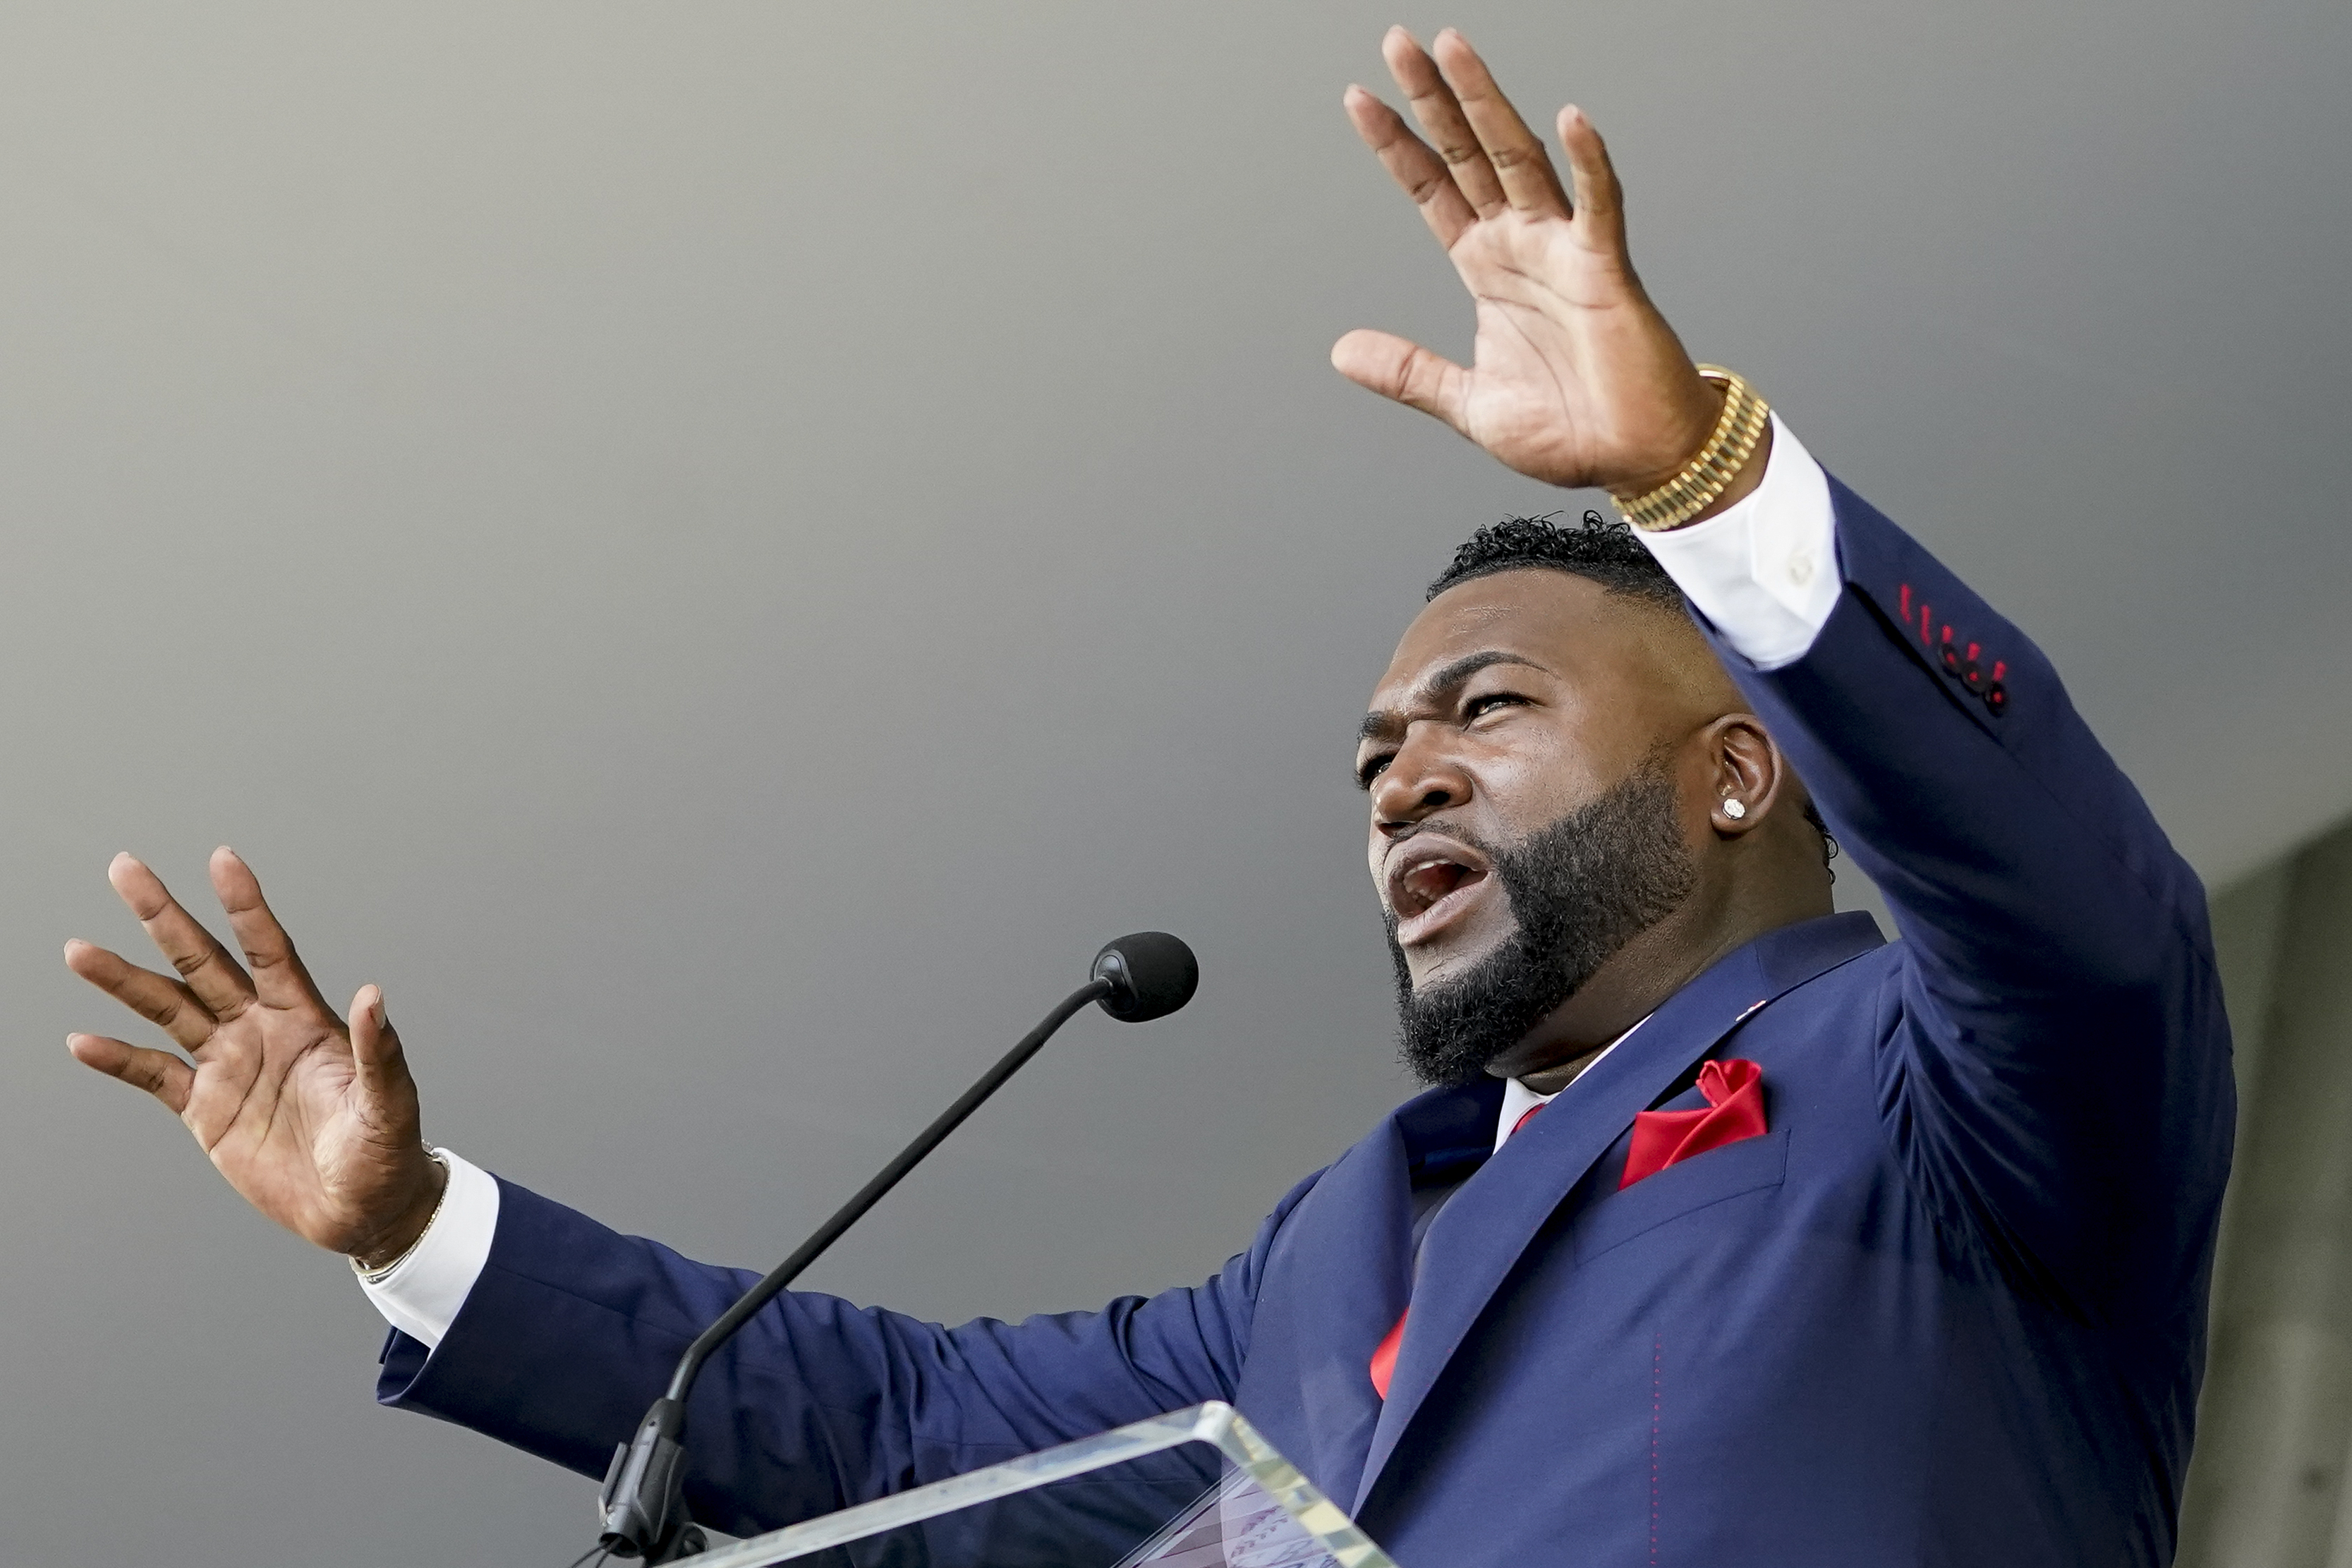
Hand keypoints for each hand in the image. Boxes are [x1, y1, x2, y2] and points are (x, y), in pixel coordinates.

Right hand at [65, 849, 443, 1270]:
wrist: (364, 1213)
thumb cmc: (387, 1154)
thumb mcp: (391, 1104)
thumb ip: (379, 1051)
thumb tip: (373, 994)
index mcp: (307, 1020)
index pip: (269, 950)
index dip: (246, 907)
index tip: (222, 859)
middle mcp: (261, 1031)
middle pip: (203, 962)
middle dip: (165, 917)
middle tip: (126, 869)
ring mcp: (230, 1067)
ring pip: (168, 1010)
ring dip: (125, 981)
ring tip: (80, 951)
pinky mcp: (206, 1110)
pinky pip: (154, 1076)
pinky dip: (119, 1059)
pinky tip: (82, 1040)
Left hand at [1334, 28, 1763, 505]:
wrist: (1632, 460)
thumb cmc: (1570, 429)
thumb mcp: (1468, 402)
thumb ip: (1408, 371)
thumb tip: (1342, 351)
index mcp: (1487, 269)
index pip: (1432, 189)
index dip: (1396, 145)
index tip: (1358, 97)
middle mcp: (1521, 246)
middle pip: (1468, 155)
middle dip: (1433, 99)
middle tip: (1398, 41)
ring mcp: (1563, 251)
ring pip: (1520, 160)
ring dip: (1487, 105)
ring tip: (1454, 51)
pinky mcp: (1606, 272)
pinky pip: (1599, 207)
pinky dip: (1588, 164)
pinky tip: (1570, 120)